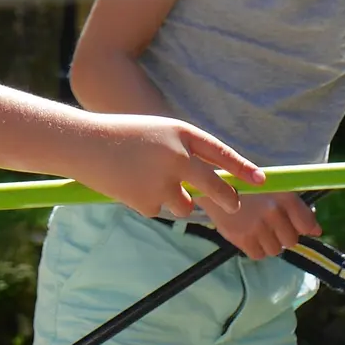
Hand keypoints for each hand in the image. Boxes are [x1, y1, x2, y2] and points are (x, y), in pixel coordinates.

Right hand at [66, 114, 264, 218]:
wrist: (84, 143)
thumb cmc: (124, 135)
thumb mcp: (160, 133)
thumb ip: (185, 153)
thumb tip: (209, 182)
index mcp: (182, 134)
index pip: (221, 153)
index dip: (242, 168)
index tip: (261, 180)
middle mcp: (178, 158)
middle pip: (215, 187)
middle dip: (228, 200)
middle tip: (234, 205)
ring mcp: (164, 182)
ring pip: (186, 205)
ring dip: (177, 201)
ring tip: (147, 182)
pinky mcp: (147, 202)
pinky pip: (159, 210)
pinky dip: (148, 203)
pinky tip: (129, 186)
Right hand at [197, 192, 319, 259]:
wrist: (213, 184)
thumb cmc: (248, 185)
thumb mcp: (275, 187)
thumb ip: (297, 208)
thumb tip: (317, 231)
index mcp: (284, 195)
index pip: (306, 224)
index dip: (304, 229)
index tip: (298, 228)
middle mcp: (272, 211)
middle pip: (291, 240)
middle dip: (284, 236)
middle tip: (273, 226)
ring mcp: (256, 226)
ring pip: (275, 250)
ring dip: (270, 243)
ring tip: (259, 229)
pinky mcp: (240, 237)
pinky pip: (258, 255)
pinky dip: (256, 248)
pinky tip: (250, 235)